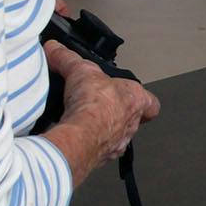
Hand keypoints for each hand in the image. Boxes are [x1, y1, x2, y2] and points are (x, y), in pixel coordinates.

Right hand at [45, 40, 157, 175]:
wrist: (82, 136)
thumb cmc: (94, 104)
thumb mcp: (80, 70)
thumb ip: (68, 58)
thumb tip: (55, 48)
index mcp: (136, 101)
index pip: (150, 103)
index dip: (141, 99)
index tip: (129, 95)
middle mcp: (131, 124)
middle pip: (130, 119)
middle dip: (114, 113)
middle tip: (97, 107)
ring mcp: (117, 143)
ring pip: (114, 136)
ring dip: (101, 130)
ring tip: (82, 122)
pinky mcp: (100, 157)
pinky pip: (96, 150)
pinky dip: (87, 144)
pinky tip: (73, 137)